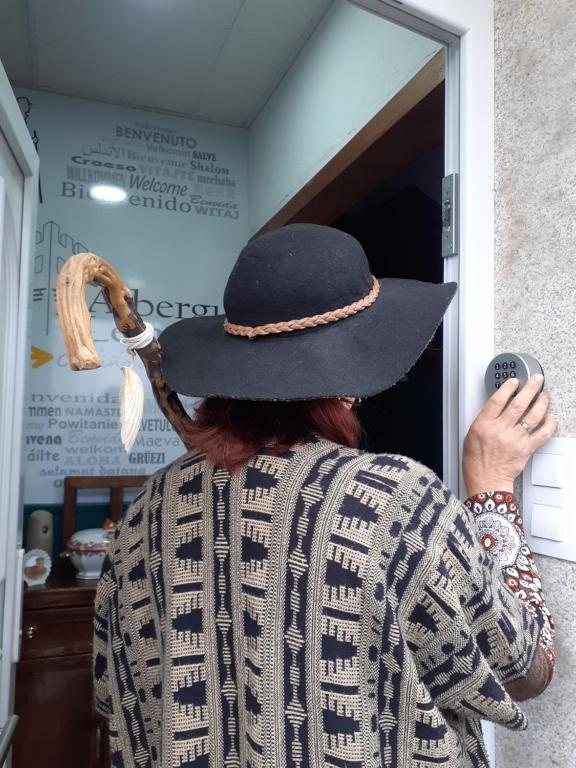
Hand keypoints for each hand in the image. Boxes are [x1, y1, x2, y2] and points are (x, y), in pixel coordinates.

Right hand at [463, 375, 556, 496]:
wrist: (485, 481)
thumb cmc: (476, 462)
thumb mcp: (470, 436)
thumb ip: (484, 421)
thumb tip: (496, 408)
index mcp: (484, 425)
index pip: (497, 400)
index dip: (508, 387)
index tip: (514, 381)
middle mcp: (500, 430)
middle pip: (519, 403)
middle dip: (530, 388)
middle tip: (537, 381)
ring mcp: (514, 439)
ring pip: (533, 415)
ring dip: (542, 402)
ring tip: (545, 395)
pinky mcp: (526, 449)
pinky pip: (542, 433)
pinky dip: (549, 423)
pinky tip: (550, 417)